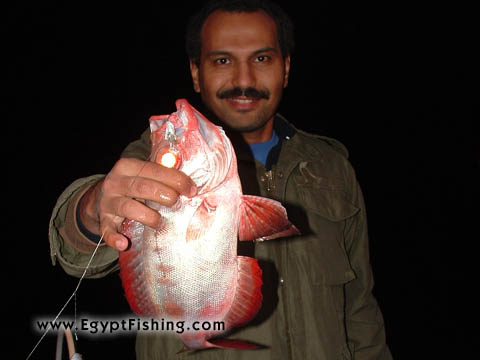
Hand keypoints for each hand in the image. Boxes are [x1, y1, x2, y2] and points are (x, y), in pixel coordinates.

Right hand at [78, 157, 196, 250]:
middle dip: (164, 195)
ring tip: (161, 223)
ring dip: (149, 216)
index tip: (191, 190)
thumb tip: (182, 167)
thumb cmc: (131, 184)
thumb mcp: (142, 172)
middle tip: (177, 204)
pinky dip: (115, 238)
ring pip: (128, 208)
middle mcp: (115, 182)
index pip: (153, 169)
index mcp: (127, 166)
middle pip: (142, 187)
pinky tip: (124, 243)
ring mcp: (107, 202)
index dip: (175, 179)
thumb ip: (160, 169)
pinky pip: (107, 230)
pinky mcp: (103, 221)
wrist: (99, 198)